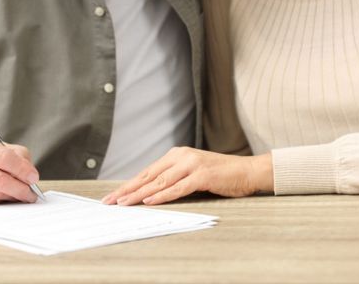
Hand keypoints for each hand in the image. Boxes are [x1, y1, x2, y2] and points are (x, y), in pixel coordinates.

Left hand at [102, 147, 273, 205]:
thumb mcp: (192, 172)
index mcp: (177, 154)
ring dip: (140, 194)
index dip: (129, 184)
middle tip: (111, 201)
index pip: (148, 171)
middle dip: (128, 189)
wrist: (247, 171)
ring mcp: (192, 165)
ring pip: (160, 182)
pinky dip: (162, 195)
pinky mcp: (203, 176)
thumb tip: (149, 192)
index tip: (114, 195)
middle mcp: (182, 156)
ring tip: (124, 203)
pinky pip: (178, 187)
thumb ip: (174, 177)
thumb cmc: (220, 175)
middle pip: (149, 176)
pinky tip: (149, 200)